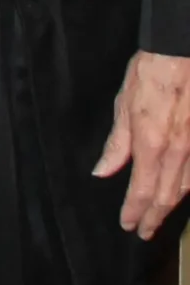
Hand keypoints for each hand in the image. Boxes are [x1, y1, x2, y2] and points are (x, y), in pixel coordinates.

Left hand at [93, 49, 189, 237]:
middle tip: (144, 232)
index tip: (128, 225)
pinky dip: (187, 186)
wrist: (184, 53)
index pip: (142, 191)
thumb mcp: (124, 105)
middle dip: (154, 217)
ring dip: (171, 205)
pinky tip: (180, 191)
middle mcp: (178, 152)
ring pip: (186, 187)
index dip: (135, 212)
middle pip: (167, 196)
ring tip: (158, 215)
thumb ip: (117, 143)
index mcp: (152, 144)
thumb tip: (103, 171)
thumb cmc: (151, 75)